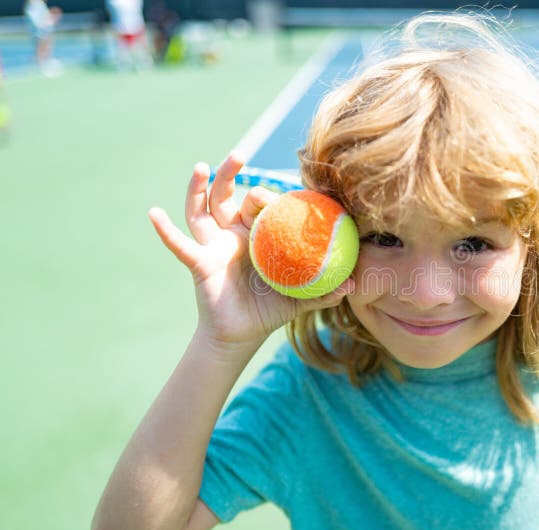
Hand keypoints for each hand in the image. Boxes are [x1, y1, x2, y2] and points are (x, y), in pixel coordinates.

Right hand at [147, 153, 353, 352]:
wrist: (241, 335)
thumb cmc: (269, 309)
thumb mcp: (301, 297)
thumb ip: (326, 290)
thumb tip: (355, 285)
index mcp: (257, 236)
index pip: (259, 204)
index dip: (265, 193)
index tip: (274, 187)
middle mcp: (232, 234)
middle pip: (226, 196)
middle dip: (230, 174)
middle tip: (239, 154)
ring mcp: (213, 245)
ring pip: (202, 209)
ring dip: (197, 187)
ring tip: (202, 166)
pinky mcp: (198, 261)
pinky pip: (179, 244)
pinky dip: (165, 230)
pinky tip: (153, 213)